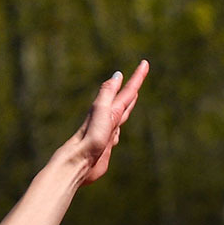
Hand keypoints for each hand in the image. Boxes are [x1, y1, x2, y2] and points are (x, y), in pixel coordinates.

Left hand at [54, 61, 149, 184]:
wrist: (79, 161)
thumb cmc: (90, 136)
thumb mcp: (101, 110)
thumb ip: (108, 93)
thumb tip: (118, 75)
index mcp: (109, 109)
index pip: (127, 91)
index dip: (137, 77)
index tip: (144, 63)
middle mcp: (108, 119)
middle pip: (125, 99)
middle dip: (132, 87)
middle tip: (140, 75)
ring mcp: (107, 132)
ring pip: (122, 114)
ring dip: (127, 104)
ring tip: (132, 95)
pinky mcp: (106, 147)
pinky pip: (117, 131)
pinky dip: (120, 124)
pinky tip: (117, 127)